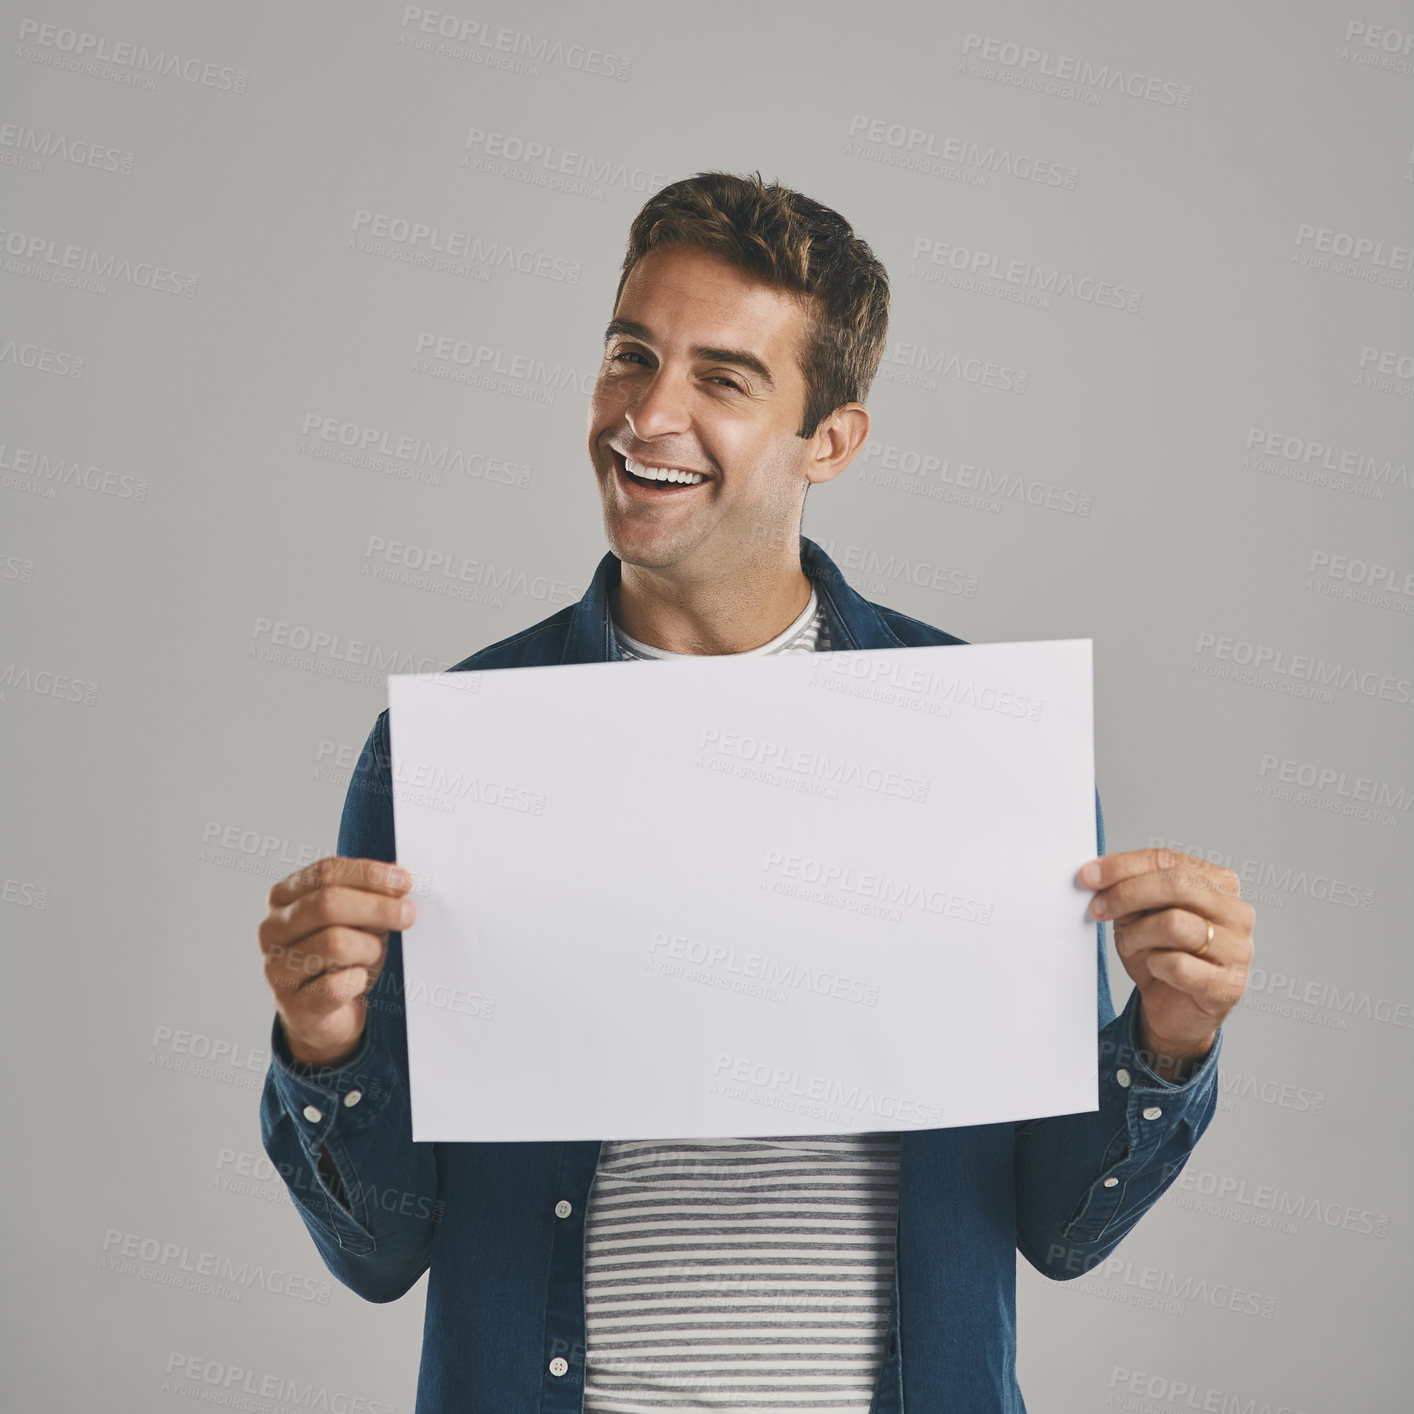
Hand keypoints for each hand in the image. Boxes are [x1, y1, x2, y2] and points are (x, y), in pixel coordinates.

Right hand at [259, 856, 415, 1066]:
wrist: (329, 1014)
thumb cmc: (345, 958)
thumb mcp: (358, 918)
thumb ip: (371, 894)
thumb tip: (399, 876)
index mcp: (284, 897)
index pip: (326, 872)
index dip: (369, 875)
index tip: (404, 882)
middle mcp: (272, 929)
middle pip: (327, 904)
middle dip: (377, 907)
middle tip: (407, 915)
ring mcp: (277, 968)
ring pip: (334, 944)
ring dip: (369, 948)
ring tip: (374, 954)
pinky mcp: (293, 1005)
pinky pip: (336, 986)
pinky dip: (358, 981)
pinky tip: (359, 980)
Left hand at [1078, 847, 1254, 1079]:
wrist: (1171, 1009)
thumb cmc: (1159, 954)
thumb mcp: (1138, 914)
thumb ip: (1128, 889)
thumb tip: (1096, 875)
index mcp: (1219, 884)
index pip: (1168, 859)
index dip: (1123, 865)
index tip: (1088, 875)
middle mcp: (1237, 912)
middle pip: (1177, 884)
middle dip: (1127, 893)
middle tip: (1097, 908)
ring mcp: (1239, 950)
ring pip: (1175, 923)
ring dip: (1139, 934)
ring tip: (1131, 945)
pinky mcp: (1228, 986)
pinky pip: (1179, 965)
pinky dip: (1155, 965)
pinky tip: (1156, 969)